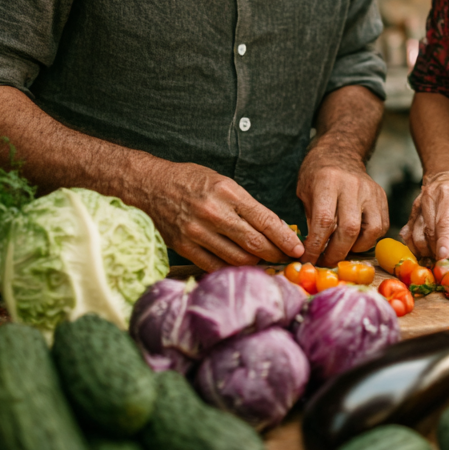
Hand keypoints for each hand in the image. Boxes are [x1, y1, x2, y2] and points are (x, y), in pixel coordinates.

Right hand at [145, 159, 304, 271]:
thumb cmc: (191, 181)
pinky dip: (231, 269)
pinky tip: (240, 266)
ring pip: (237, 259)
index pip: (265, 220)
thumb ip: (246, 205)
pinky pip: (215, 266)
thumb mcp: (224, 183)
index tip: (298, 248)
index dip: (285, 238)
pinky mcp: (184, 248)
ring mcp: (197, 233)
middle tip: (286, 258)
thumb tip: (272, 228)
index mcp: (227, 193)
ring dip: (256, 264)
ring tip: (265, 262)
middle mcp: (213, 213)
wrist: (150, 186)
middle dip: (276, 254)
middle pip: (254, 244)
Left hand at [297, 144, 387, 265]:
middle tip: (325, 262)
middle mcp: (353, 185)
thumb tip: (312, 251)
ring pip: (371, 230)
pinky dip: (368, 239)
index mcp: (328, 182)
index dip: (316, 245)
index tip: (308, 258)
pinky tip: (355, 240)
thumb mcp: (304, 192)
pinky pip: (381, 226)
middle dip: (336, 253)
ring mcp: (371, 191)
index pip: (324, 221)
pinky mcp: (382, 197)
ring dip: (356, 248)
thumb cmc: (317, 175)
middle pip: (349, 229)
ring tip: (342, 250)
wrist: (339, 154)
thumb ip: (310, 219)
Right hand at [401, 169, 448, 259]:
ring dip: (428, 251)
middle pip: (430, 232)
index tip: (445, 256)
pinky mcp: (410, 213)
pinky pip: (408, 236)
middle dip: (439, 251)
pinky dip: (417, 247)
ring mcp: (417, 205)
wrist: (446, 176)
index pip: (445, 221)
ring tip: (440, 251)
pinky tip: (428, 248)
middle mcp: (430, 198)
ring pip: (417, 237)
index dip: (445, 240)